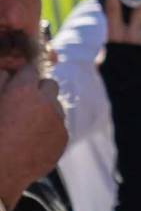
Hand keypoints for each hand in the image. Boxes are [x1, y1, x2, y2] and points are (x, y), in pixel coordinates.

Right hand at [0, 64, 66, 210]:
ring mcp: (57, 122)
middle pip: (50, 85)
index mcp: (24, 90)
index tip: (17, 82)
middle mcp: (46, 103)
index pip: (31, 69)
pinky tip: (32, 140)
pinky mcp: (63, 140)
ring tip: (26, 125)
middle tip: (23, 102)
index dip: (22, 75)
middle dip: (38, 89)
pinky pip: (59, 127)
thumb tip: (8, 74)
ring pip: (57, 107)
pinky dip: (49, 129)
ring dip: (46, 110)